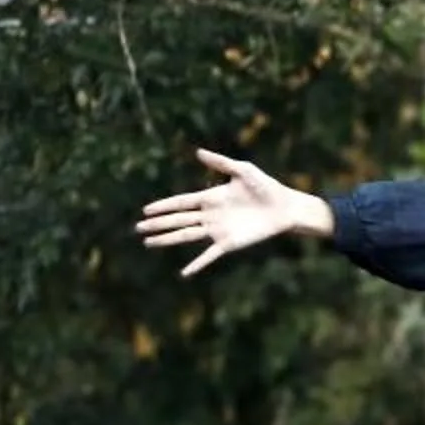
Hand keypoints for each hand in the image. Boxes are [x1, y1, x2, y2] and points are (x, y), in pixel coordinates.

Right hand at [136, 148, 330, 276]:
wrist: (285, 207)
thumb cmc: (266, 186)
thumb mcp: (243, 170)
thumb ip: (220, 163)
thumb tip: (197, 151)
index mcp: (210, 197)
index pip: (180, 202)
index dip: (163, 206)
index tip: (146, 210)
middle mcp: (210, 215)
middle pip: (178, 220)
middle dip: (158, 224)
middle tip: (139, 228)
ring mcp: (217, 230)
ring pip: (186, 236)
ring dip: (167, 240)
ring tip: (148, 243)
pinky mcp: (229, 243)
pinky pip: (209, 255)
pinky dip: (197, 264)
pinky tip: (184, 273)